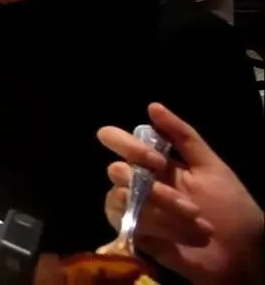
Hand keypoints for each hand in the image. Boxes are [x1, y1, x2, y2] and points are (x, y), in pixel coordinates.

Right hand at [98, 103, 263, 283]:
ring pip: (124, 200)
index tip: (158, 161)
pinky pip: (131, 225)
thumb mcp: (212, 167)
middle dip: (157, 190)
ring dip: (166, 212)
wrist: (243, 252)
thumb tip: (152, 105)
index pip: (116, 140)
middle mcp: (138, 183)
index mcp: (153, 162)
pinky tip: (188, 238)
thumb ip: (183, 136)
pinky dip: (163, 230)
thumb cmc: (231, 208)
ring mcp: (134, 210)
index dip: (128, 146)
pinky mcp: (136, 234)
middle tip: (188, 205)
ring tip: (199, 223)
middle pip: (116, 171)